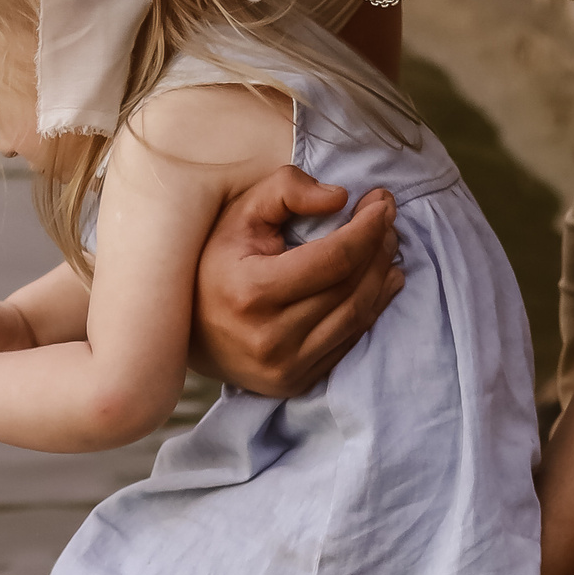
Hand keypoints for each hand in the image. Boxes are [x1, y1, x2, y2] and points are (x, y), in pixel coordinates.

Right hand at [192, 166, 403, 397]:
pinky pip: (349, 342)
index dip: (365, 228)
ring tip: (388, 244)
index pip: (333, 259)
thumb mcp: (239, 214)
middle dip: (377, 246)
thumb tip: (340, 197)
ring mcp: (285, 366)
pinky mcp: (296, 383)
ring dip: (382, 276)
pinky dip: (373, 307)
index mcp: (252, 292)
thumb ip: (286, 191)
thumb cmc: (214, 263)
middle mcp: (270, 337)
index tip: (381, 202)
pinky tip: (384, 280)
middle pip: (350, 287)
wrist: (185, 331)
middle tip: (387, 217)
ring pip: (357, 316)